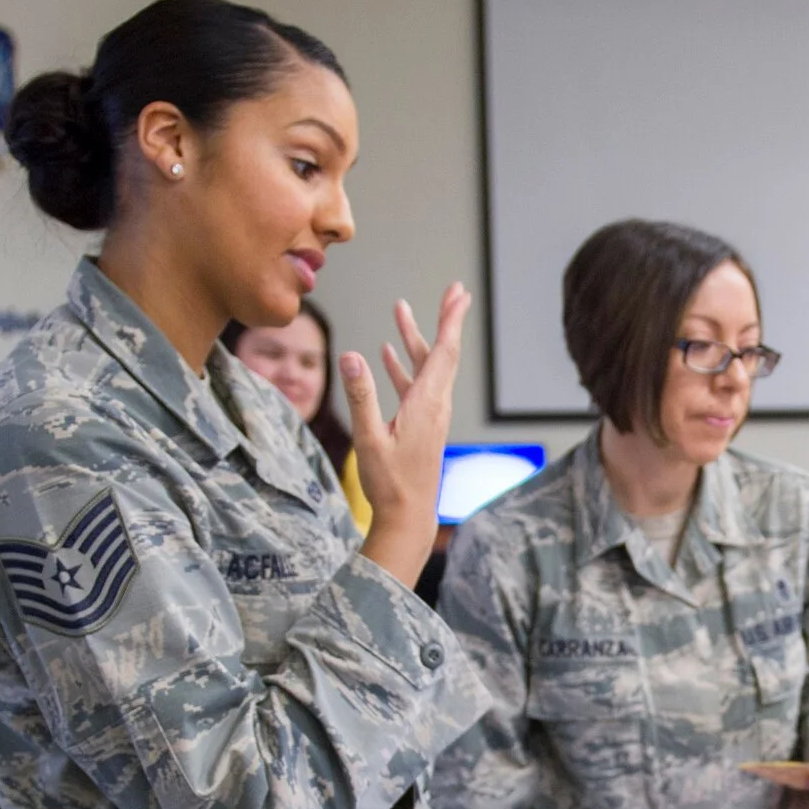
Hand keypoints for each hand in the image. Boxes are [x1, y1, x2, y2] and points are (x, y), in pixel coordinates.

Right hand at [343, 283, 472, 586]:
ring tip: (401, 311)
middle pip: (442, 354)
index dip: (450, 321)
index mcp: (426, 404)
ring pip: (426, 368)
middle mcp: (434, 406)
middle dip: (444, 320)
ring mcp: (429, 416)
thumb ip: (360, 396)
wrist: (409, 518)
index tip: (458, 294)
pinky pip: (415, 387)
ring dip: (415, 339)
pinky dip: (404, 368)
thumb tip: (350, 355)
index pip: (443, 353)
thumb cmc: (390, 484)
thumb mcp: (369, 439)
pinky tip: (389, 355)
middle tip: (452, 290)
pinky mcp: (420, 426)